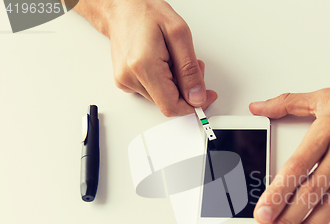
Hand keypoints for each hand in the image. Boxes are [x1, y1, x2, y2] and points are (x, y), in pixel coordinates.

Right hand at [107, 0, 216, 115]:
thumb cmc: (147, 13)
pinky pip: (153, 92)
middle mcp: (130, 77)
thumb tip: (197, 97)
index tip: (206, 96)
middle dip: (187, 89)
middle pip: (169, 103)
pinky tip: (164, 63)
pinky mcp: (124, 82)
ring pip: (162, 98)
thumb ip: (189, 70)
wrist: (122, 7)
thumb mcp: (179, 34)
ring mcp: (125, 81)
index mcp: (143, 66)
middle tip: (195, 65)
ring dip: (177, 84)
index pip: (172, 106)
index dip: (193, 105)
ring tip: (176, 59)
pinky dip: (165, 82)